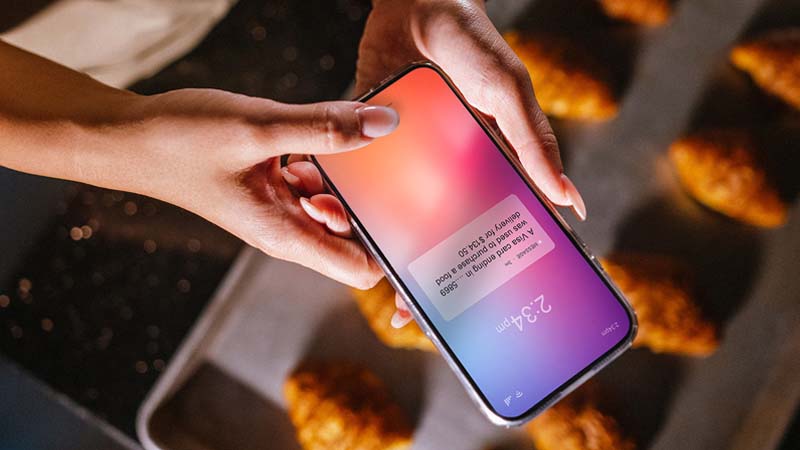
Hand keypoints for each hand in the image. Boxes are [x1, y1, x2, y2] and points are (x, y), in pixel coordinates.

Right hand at [124, 90, 400, 288]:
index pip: (361, 268)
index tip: (404, 208)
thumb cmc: (179, 142)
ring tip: (326, 145)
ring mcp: (279, 212)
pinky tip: (305, 140)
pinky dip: (320, 163)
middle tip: (361, 160)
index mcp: (286, 236)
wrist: (128, 139)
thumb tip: (381, 123)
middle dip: (369, 201)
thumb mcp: (257, 130)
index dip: (389, 247)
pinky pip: (314, 183)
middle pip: (354, 234)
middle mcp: (287, 232)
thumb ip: (323, 128)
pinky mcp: (271, 190)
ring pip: (335, 205)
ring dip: (344, 177)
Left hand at [356, 0, 585, 327]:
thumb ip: (534, 143)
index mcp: (488, 163)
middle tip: (408, 311)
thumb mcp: (508, 91)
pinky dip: (349, 202)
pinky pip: (361, 181)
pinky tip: (335, 218)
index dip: (485, 268)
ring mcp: (411, 159)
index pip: (492, 225)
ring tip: (368, 271)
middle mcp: (449, 169)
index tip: (473, 307)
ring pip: (396, 215)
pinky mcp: (374, 142)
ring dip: (382, 242)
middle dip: (425, 272)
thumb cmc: (472, 40)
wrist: (414, 1)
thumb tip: (567, 201)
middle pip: (439, 231)